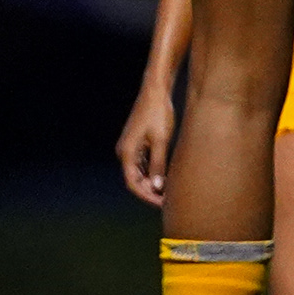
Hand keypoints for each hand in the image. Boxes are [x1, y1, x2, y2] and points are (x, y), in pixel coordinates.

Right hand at [117, 82, 176, 208]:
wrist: (155, 91)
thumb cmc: (159, 113)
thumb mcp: (162, 141)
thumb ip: (158, 164)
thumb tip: (156, 187)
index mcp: (127, 152)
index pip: (133, 183)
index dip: (147, 196)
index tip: (162, 204)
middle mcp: (124, 151)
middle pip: (135, 180)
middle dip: (150, 192)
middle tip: (169, 201)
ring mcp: (129, 147)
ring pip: (139, 172)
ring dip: (151, 183)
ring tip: (169, 192)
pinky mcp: (137, 142)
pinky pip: (142, 163)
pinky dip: (152, 172)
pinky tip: (165, 177)